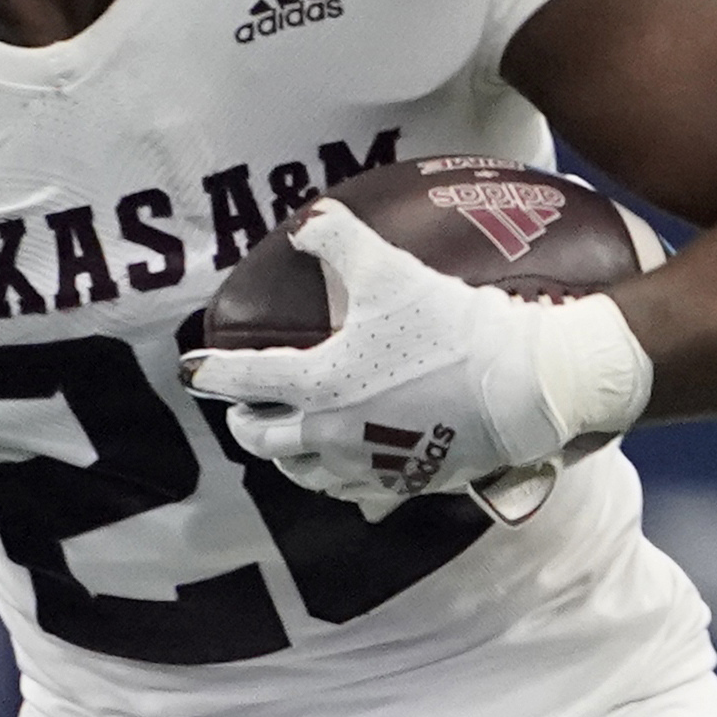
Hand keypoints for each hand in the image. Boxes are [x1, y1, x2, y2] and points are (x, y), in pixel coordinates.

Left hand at [181, 202, 648, 515]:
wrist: (522, 387)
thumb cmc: (452, 327)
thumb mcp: (389, 270)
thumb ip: (338, 239)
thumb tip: (307, 223)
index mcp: (319, 386)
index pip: (245, 381)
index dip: (212, 373)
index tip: (193, 370)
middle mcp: (334, 436)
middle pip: (267, 442)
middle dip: (247, 426)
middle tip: (241, 411)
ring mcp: (371, 468)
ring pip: (307, 476)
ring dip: (287, 459)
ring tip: (286, 444)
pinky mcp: (410, 483)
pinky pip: (358, 493)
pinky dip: (338, 482)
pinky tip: (346, 473)